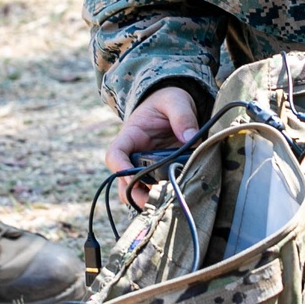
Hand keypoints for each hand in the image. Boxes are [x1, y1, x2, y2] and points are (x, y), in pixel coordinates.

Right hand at [107, 85, 200, 208]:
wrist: (177, 107)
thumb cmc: (170, 101)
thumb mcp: (176, 101)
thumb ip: (182, 117)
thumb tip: (190, 139)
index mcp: (130, 136)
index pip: (115, 155)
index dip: (120, 168)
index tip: (134, 177)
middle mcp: (134, 157)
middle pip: (123, 183)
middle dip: (137, 194)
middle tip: (159, 199)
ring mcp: (146, 169)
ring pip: (137, 194)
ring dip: (150, 201)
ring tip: (171, 202)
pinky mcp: (161, 177)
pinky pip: (157, 194)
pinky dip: (165, 200)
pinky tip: (180, 200)